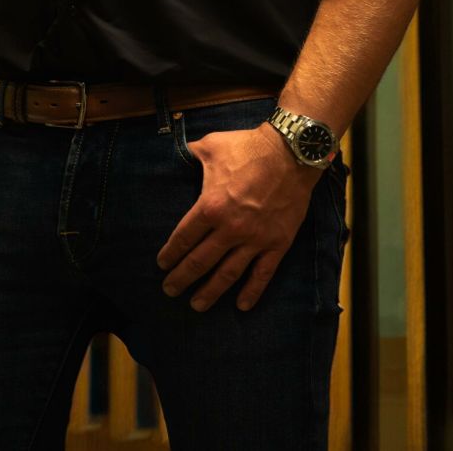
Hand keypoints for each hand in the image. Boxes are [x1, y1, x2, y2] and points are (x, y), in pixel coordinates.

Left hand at [156, 122, 321, 312]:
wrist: (291, 153)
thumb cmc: (248, 147)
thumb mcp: (212, 145)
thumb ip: (192, 154)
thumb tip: (179, 153)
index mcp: (210, 207)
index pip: (184, 238)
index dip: (170, 254)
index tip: (162, 264)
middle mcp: (230, 229)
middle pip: (200, 262)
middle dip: (182, 278)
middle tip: (170, 290)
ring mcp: (255, 239)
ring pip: (228, 275)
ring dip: (210, 292)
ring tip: (197, 305)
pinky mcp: (277, 244)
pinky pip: (262, 274)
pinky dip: (252, 292)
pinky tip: (242, 306)